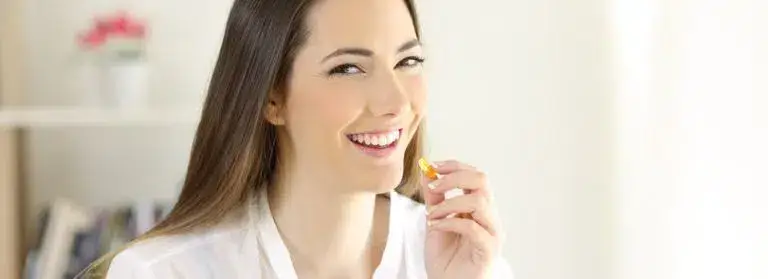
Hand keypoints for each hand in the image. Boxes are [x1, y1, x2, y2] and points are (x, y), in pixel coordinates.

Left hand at [423, 160, 502, 278]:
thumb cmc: (445, 259)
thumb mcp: (435, 221)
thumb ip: (434, 198)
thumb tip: (426, 171)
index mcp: (479, 208)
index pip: (475, 175)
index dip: (455, 166)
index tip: (432, 166)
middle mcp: (489, 217)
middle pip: (482, 181)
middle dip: (454, 177)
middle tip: (433, 186)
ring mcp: (492, 233)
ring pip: (479, 202)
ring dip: (449, 204)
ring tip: (432, 215)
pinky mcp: (489, 249)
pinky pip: (473, 228)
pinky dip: (450, 223)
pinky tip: (436, 227)